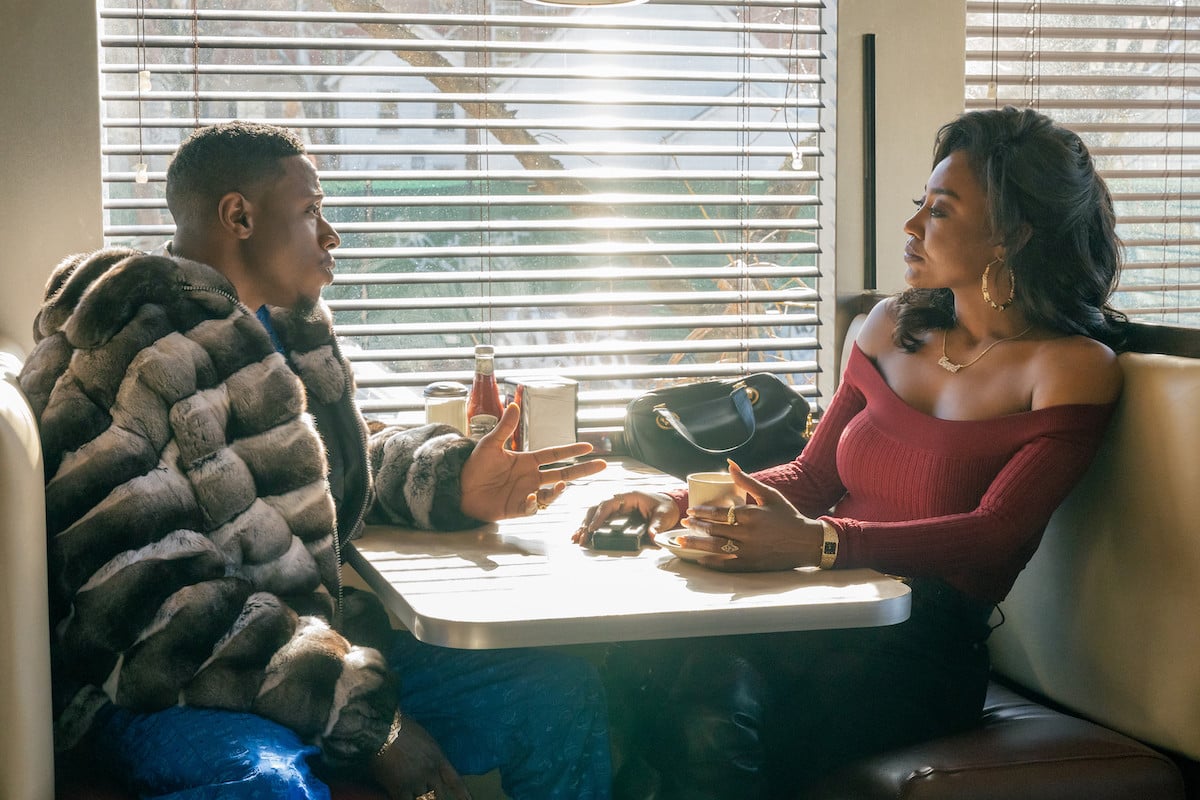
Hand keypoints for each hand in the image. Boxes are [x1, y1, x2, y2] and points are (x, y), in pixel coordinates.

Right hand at [369, 716, 471, 799]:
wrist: (384, 729)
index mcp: (438, 757)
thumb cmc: (401, 726)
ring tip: (414, 793)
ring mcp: (416, 781)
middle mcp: (430, 772)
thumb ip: (429, 754)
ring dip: (419, 799)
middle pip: (438, 794)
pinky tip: (399, 796)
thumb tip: (426, 763)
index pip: (454, 780)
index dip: (462, 793)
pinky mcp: (399, 788)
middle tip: (431, 796)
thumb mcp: (423, 738)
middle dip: (434, 797)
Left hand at [459, 404, 606, 521]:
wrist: (459, 488)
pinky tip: (530, 498)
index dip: (571, 451)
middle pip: (562, 474)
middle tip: (602, 466)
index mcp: (527, 461)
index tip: (589, 447)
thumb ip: (505, 428)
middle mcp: (530, 477)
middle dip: (582, 471)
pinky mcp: (516, 509)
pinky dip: (533, 504)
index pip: (555, 455)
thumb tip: (513, 405)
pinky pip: (531, 508)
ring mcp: (525, 493)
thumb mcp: (490, 444)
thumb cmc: (474, 466)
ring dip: (558, 491)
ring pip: (551, 493)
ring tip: (563, 486)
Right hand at [572, 490, 680, 546]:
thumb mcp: (663, 515)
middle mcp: (620, 500)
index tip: (592, 528)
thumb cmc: (665, 507)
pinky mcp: (617, 515)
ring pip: (595, 513)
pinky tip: (582, 536)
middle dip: (587, 522)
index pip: (609, 503)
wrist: (670, 505)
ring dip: (585, 525)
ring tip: (577, 538)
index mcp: (629, 496)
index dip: (599, 515)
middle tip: (581, 537)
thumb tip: (652, 536)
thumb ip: (657, 525)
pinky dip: (590, 527)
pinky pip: (600, 519)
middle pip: (597, 508)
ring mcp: (617, 507)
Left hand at [675, 461, 822, 570]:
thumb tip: (729, 464)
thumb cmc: (787, 515)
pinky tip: (700, 560)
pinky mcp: (752, 564)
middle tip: (683, 523)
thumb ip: (747, 481)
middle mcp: (748, 533)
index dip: (702, 512)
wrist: (807, 542)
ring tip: (681, 541)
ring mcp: (749, 551)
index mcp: (751, 515)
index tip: (691, 511)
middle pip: (714, 530)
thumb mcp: (770, 495)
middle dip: (696, 526)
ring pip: (716, 547)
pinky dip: (712, 562)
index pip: (720, 513)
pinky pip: (727, 564)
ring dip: (696, 544)